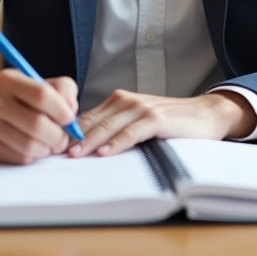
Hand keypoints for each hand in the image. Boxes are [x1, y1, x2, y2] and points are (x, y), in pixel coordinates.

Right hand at [0, 70, 79, 163]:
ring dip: (46, 148)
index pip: (41, 95)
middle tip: (63, 138)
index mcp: (7, 79)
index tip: (69, 118)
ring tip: (48, 143)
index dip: (61, 110)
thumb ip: (64, 90)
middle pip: (36, 124)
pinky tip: (32, 148)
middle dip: (58, 136)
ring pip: (29, 145)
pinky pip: (19, 157)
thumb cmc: (23, 99)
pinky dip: (33, 156)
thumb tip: (70, 110)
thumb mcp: (43, 84)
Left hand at [67, 89, 256, 157]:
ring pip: (109, 125)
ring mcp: (142, 108)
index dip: (68, 132)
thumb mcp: (137, 122)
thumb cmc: (170, 122)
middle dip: (73, 137)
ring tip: (75, 154)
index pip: (86, 117)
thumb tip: (84, 147)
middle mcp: (126, 101)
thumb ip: (115, 128)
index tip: (51, 146)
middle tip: (54, 152)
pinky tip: (106, 152)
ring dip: (90, 141)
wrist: (205, 114)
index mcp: (118, 101)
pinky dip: (118, 142)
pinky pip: (133, 131)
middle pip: (92, 120)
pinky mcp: (157, 118)